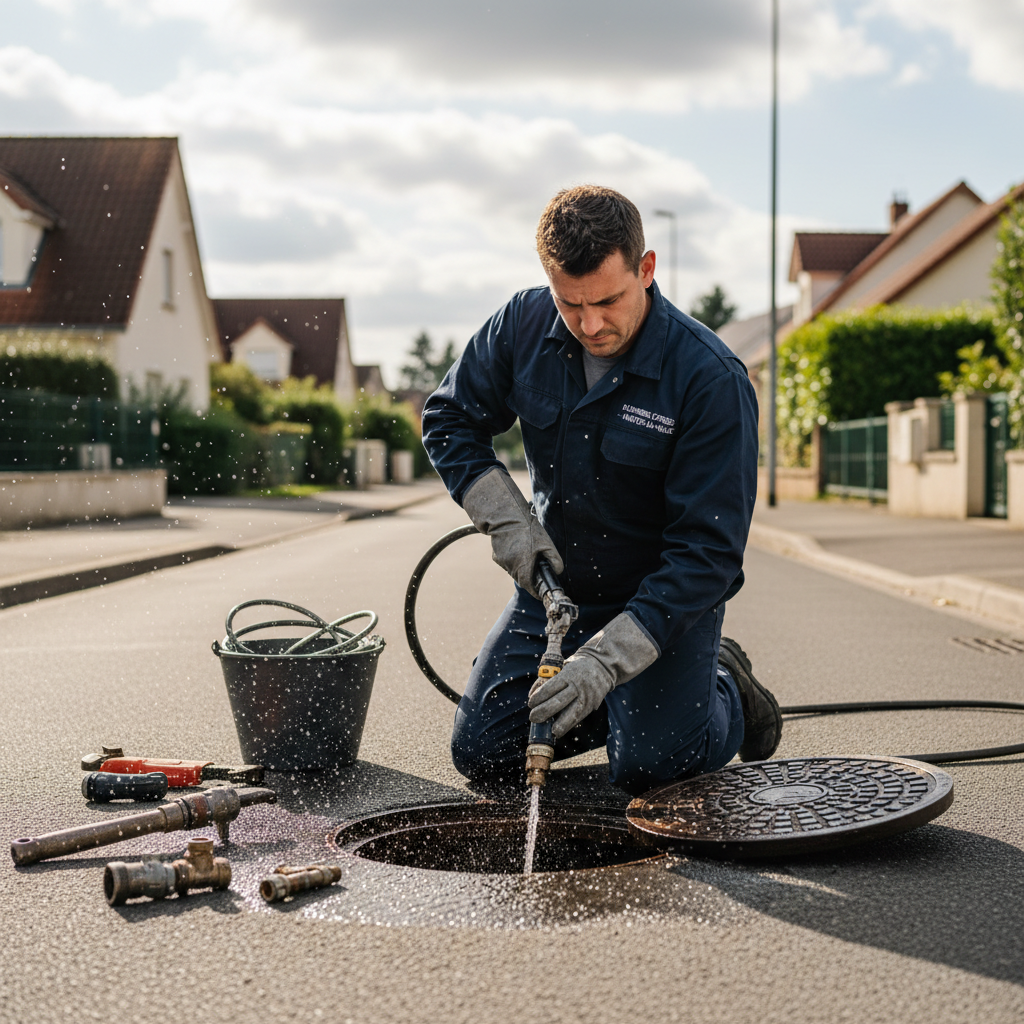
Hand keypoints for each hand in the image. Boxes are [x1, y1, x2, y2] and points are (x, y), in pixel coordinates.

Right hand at [462, 467, 562, 597]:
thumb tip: (558, 571)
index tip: (540, 594)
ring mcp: (502, 562)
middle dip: (529, 580)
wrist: (506, 516)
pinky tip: (517, 551)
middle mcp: (510, 566)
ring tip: (527, 558)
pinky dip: (512, 562)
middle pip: (521, 579)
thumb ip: (554, 559)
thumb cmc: (527, 529)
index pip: (528, 586)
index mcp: (523, 565)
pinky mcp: (496, 556)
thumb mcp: (546, 543)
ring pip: (513, 572)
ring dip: (520, 570)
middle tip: (537, 574)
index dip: (535, 592)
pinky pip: (506, 564)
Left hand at [527, 612, 659, 738]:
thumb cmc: (578, 667)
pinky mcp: (593, 704)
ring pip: (572, 713)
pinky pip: (579, 716)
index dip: (539, 697)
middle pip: (559, 702)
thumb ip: (551, 680)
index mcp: (568, 674)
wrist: (604, 665)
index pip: (551, 687)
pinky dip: (569, 724)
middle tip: (533, 718)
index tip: (530, 703)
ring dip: (560, 724)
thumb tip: (533, 695)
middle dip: (544, 712)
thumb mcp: (564, 668)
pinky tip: (560, 730)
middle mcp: (577, 686)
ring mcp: (587, 696)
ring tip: (551, 731)